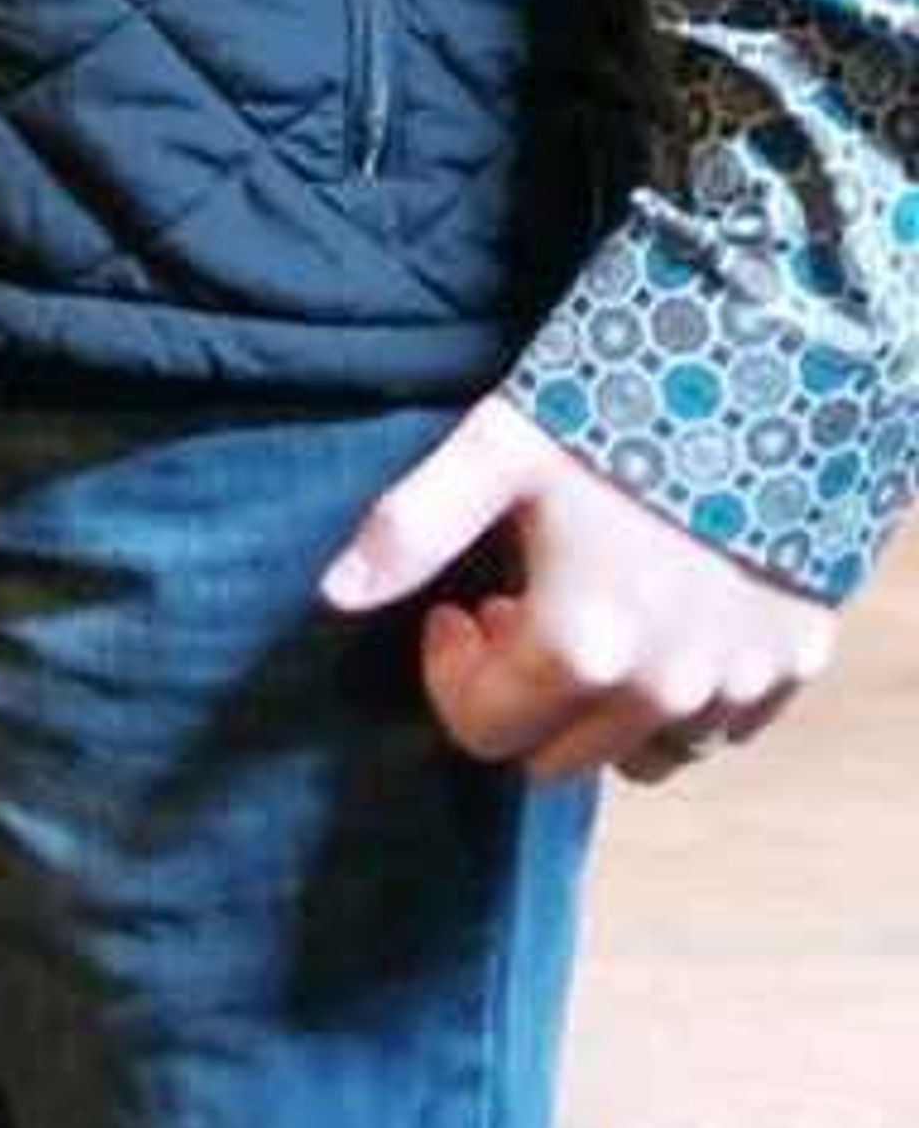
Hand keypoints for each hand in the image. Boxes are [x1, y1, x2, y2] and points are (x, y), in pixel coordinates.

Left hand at [318, 392, 836, 785]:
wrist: (767, 367)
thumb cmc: (618, 404)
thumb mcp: (498, 450)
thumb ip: (413, 529)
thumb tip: (334, 595)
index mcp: (583, 650)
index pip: (482, 732)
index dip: (454, 673)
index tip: (465, 607)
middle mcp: (665, 693)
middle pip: (559, 760)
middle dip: (523, 697)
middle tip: (523, 607)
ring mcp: (739, 685)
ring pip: (645, 756)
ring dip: (605, 708)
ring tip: (597, 612)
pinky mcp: (793, 663)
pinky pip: (723, 725)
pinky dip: (685, 696)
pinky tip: (671, 614)